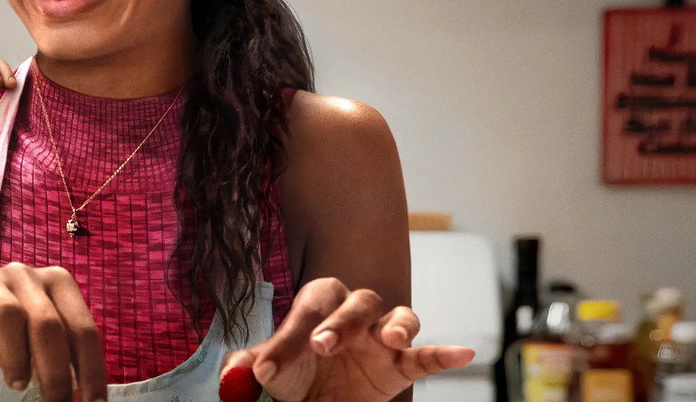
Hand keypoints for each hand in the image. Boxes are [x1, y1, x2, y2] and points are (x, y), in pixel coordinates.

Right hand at [0, 262, 106, 401]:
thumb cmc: (11, 331)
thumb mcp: (41, 341)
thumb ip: (63, 357)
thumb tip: (79, 391)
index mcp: (59, 283)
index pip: (83, 329)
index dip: (91, 369)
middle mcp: (28, 275)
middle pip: (48, 324)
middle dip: (55, 372)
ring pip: (9, 315)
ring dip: (16, 358)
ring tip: (16, 383)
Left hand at [221, 278, 475, 401]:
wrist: (319, 399)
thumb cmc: (296, 374)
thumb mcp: (272, 368)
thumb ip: (253, 364)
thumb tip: (232, 372)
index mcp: (318, 307)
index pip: (306, 312)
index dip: (286, 338)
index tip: (266, 368)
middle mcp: (354, 315)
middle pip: (356, 303)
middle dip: (340, 323)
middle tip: (322, 346)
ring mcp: (382, 338)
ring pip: (398, 317)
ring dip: (396, 325)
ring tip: (393, 339)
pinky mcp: (403, 364)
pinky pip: (428, 356)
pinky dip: (445, 354)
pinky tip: (463, 352)